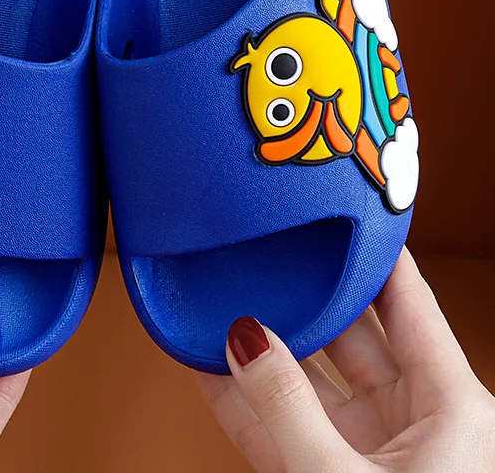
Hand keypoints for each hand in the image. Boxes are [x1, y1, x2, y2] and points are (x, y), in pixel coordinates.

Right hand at [199, 248, 494, 471]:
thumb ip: (287, 407)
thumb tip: (244, 339)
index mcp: (452, 409)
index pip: (409, 304)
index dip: (376, 255)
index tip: (342, 211)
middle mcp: (414, 421)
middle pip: (352, 334)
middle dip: (307, 297)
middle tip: (268, 257)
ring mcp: (368, 449)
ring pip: (310, 380)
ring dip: (265, 350)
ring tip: (223, 307)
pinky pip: (281, 425)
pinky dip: (244, 400)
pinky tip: (208, 365)